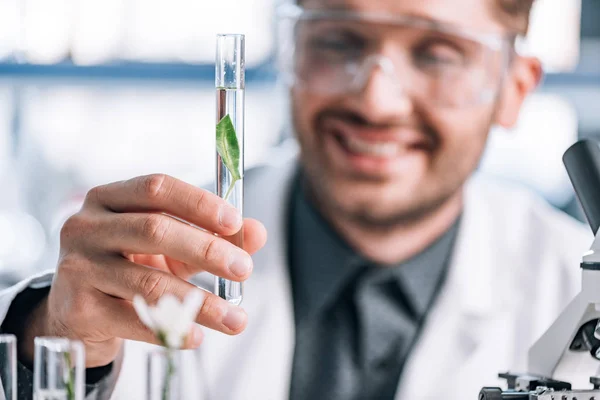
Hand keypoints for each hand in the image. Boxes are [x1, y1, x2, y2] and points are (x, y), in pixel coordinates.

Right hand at [22, 174, 266, 366]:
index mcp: (109, 199)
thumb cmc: (130, 266)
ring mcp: (78, 267)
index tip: (235, 222)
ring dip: (200, 303)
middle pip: (154, 230)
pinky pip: (133, 320)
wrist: (79, 312)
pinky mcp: (78, 309)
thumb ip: (213, 236)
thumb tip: (258, 233)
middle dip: (207, 250)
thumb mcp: (171, 247)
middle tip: (244, 270)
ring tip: (236, 319)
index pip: (156, 189)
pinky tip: (197, 336)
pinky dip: (171, 329)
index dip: (199, 203)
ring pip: (149, 283)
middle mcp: (86, 227)